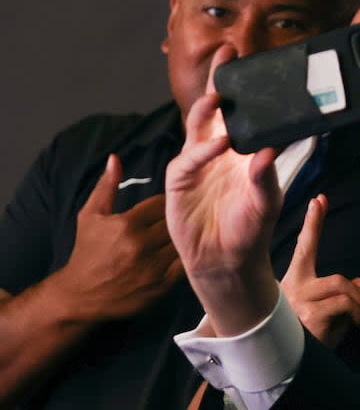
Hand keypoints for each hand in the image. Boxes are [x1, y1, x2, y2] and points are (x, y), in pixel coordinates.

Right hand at [56, 154, 181, 320]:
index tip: (162, 208)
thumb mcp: (90, 216)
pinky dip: (183, 259)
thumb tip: (115, 158)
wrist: (79, 297)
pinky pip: (183, 265)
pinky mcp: (161, 286)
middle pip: (173, 222)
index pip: (161, 203)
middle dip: (175, 220)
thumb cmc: (85, 253)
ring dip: (181, 239)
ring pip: (180, 243)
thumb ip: (106, 186)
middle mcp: (141, 245)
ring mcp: (152, 267)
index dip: (164, 204)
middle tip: (177, 220)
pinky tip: (178, 255)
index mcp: (127, 225)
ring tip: (180, 237)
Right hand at [165, 45, 282, 335]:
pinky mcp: (179, 182)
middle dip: (217, 81)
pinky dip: (203, 152)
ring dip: (207, 110)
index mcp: (238, 149)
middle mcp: (214, 150)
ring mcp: (195, 164)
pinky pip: (189, 161)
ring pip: (197, 128)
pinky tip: (219, 144)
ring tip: (220, 96)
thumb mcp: (267, 200)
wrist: (228, 261)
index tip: (242, 55)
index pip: (236, 111)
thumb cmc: (251, 227)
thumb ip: (267, 175)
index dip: (236, 84)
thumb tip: (268, 149)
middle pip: (212, 109)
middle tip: (226, 56)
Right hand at [281, 194, 359, 347]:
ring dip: (358, 301)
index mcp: (295, 283)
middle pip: (321, 262)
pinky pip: (343, 303)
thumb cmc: (311, 339)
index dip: (313, 222)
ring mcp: (299, 301)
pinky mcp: (309, 315)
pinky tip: (356, 325)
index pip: (305, 247)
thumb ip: (346, 296)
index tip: (319, 199)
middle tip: (356, 282)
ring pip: (340, 284)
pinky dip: (356, 312)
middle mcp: (293, 287)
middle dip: (340, 265)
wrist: (291, 368)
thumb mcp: (332, 315)